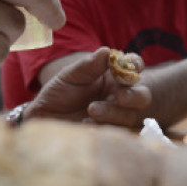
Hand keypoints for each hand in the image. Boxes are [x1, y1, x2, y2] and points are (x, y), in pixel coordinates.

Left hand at [27, 48, 150, 125]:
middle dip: (133, 96)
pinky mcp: (107, 134)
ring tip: (92, 110)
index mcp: (114, 77)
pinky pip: (115, 134)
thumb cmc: (60, 92)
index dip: (136, 65)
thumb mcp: (70, 75)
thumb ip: (88, 65)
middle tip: (120, 97)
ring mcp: (116, 117)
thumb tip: (106, 51)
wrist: (44, 117)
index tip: (133, 65)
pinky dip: (103, 128)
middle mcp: (120, 97)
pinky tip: (87, 125)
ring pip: (128, 116)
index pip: (134, 67)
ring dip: (113, 113)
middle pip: (142, 96)